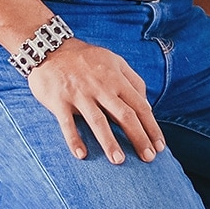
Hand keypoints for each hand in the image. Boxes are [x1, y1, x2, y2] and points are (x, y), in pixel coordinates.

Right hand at [27, 39, 166, 163]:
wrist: (50, 48)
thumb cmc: (86, 59)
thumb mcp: (115, 61)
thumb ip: (133, 81)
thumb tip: (147, 105)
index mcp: (116, 79)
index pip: (140, 106)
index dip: (151, 127)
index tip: (159, 146)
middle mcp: (101, 87)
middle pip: (125, 115)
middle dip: (138, 137)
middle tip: (148, 158)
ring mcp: (80, 94)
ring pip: (98, 121)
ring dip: (109, 142)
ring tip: (119, 161)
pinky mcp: (59, 100)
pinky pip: (67, 123)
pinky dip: (74, 139)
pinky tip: (81, 155)